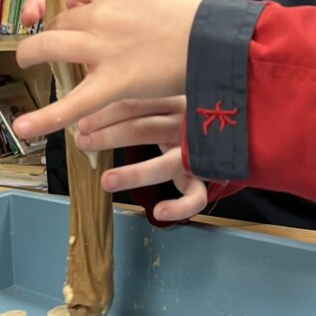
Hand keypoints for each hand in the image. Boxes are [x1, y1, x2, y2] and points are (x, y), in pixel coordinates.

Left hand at [0, 0, 200, 137]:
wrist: (214, 43)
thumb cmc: (180, 21)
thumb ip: (102, 1)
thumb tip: (65, 9)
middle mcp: (102, 13)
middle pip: (54, 21)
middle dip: (40, 33)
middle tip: (38, 45)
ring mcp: (106, 48)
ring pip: (48, 48)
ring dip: (31, 55)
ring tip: (30, 63)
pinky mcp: (115, 83)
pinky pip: (73, 102)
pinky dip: (46, 117)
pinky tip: (24, 127)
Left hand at [75, 98, 207, 221]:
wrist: (234, 131)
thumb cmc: (184, 120)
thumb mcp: (165, 104)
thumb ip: (138, 105)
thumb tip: (90, 106)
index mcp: (173, 103)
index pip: (135, 105)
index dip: (105, 113)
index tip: (80, 121)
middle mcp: (186, 126)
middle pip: (144, 129)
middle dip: (110, 136)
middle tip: (83, 142)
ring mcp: (197, 153)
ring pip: (166, 164)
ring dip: (134, 173)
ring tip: (107, 181)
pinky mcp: (206, 178)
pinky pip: (196, 196)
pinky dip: (179, 206)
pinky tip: (158, 211)